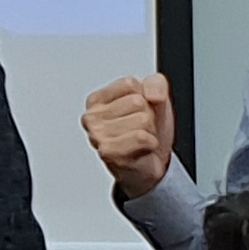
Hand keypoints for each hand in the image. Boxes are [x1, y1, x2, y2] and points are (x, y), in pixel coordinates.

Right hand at [83, 72, 177, 199]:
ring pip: (141, 119)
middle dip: (147, 116)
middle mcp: (92, 117)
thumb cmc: (147, 133)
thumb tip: (152, 93)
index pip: (129, 83)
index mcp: (98, 100)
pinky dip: (149, 143)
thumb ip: (156, 83)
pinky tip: (141, 149)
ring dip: (149, 131)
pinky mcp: (108, 152)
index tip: (137, 111)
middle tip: (140, 129)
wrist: (151, 166)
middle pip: (137, 101)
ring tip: (139, 140)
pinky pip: (141, 137)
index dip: (144, 97)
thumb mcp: (155, 100)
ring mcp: (97, 135)